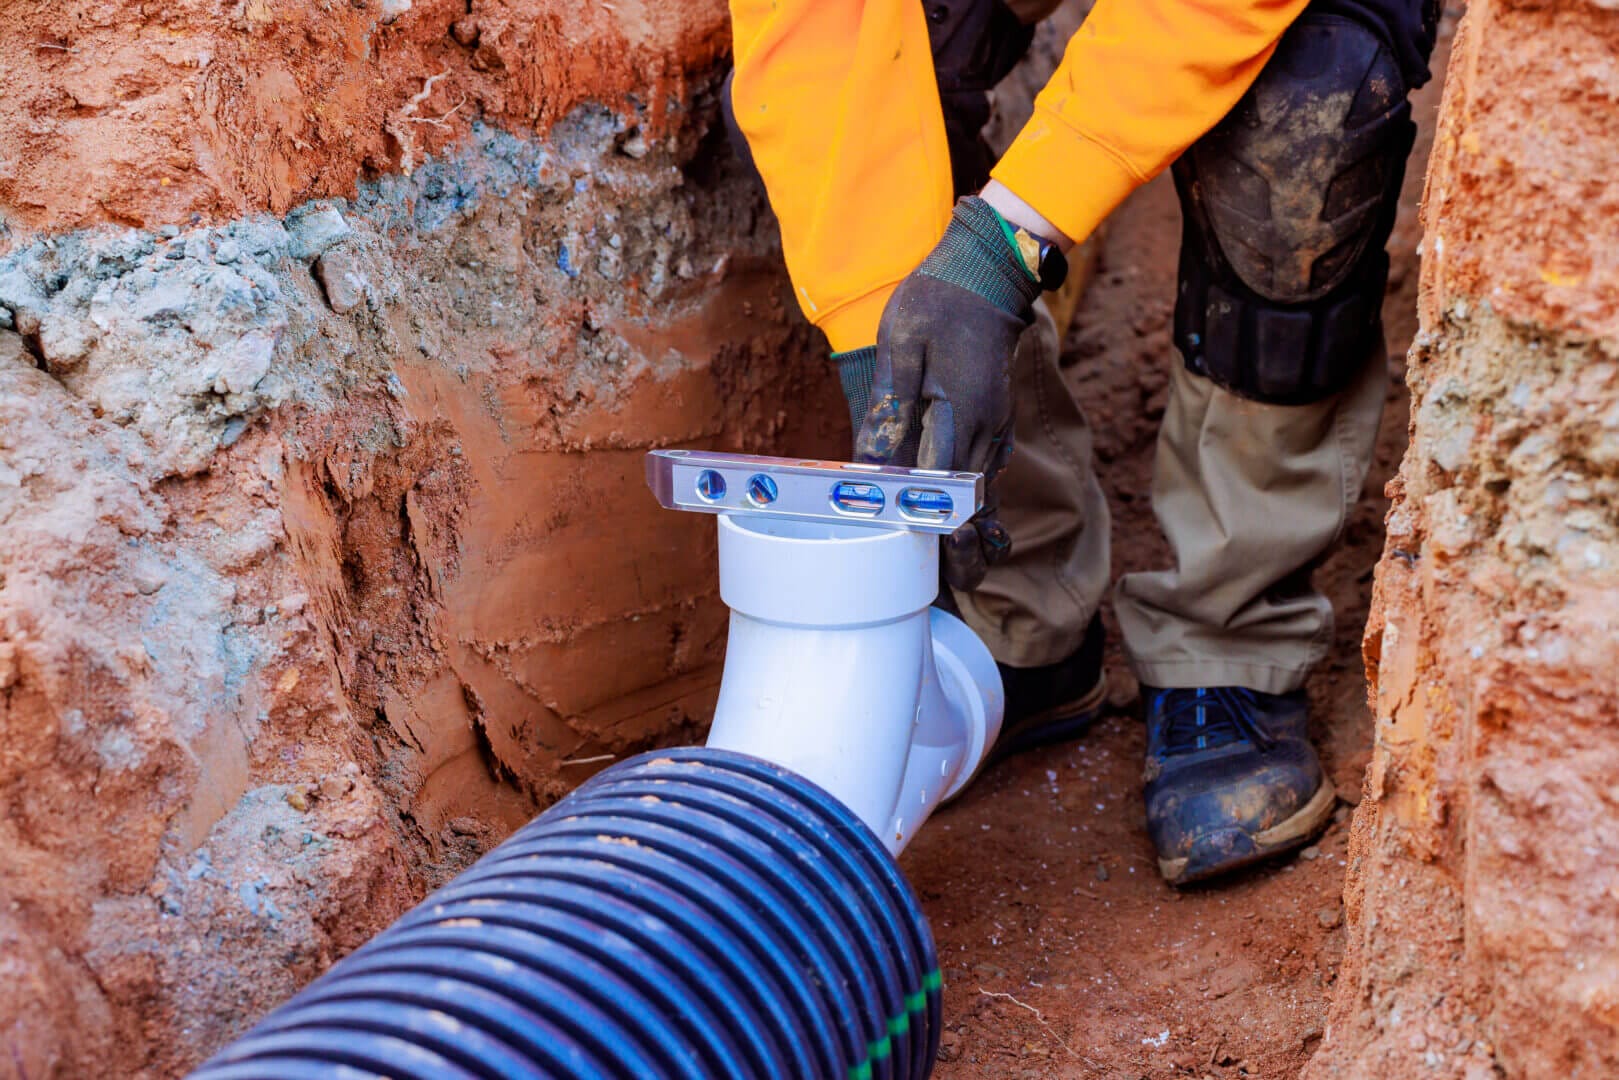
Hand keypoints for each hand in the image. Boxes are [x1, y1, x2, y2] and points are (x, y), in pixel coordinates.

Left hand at [854, 196, 1041, 589]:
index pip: (943, 492)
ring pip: (982, 496)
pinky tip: (968, 530)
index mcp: (961, 418)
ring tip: (958, 579)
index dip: (929, 532)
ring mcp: (992, 430)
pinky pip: (984, 477)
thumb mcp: (901, 348)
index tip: (923, 568)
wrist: (984, 272)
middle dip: (962, 551)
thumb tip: (871, 466)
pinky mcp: (991, 424)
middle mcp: (984, 433)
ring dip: (970, 534)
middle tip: (950, 593)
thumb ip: (889, 409)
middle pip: (972, 508)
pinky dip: (975, 507)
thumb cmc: (936, 305)